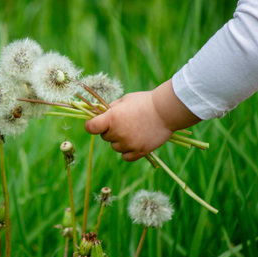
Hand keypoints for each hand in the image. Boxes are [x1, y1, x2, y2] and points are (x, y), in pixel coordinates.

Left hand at [84, 80, 200, 160]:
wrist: (167, 110)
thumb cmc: (144, 101)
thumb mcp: (124, 100)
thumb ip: (111, 109)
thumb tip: (100, 115)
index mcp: (112, 118)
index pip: (91, 127)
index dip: (91, 126)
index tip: (94, 124)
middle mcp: (118, 132)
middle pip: (104, 137)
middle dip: (110, 130)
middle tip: (123, 122)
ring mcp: (129, 143)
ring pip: (115, 147)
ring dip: (119, 141)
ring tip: (133, 130)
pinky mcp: (139, 151)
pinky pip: (125, 156)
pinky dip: (127, 151)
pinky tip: (134, 141)